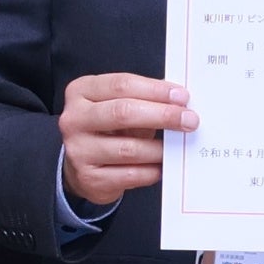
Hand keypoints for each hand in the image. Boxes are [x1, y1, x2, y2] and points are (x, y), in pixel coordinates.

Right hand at [59, 72, 192, 206]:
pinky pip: (130, 174)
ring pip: (129, 148)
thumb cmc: (107, 129)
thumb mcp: (117, 106)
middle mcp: (74, 119)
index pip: (121, 85)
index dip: (155, 90)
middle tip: (189, 120)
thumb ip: (143, 99)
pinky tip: (162, 166)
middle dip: (162, 115)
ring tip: (178, 146)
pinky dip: (152, 170)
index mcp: (81, 91)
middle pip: (123, 112)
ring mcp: (79, 150)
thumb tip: (180, 102)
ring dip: (160, 148)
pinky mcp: (89, 178)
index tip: (182, 96)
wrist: (81, 166)